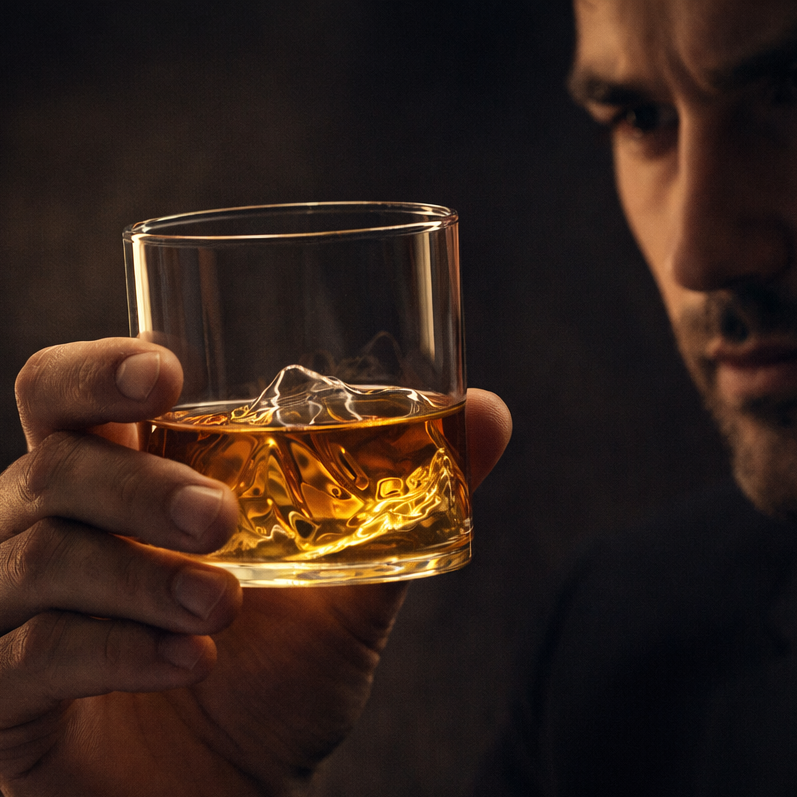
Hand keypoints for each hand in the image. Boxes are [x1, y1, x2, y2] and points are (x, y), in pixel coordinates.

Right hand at [0, 339, 511, 795]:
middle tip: (220, 518)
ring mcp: (13, 612)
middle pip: (49, 465)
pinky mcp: (1, 697)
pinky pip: (28, 655)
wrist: (230, 792)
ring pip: (38, 556)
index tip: (165, 374)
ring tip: (225, 604)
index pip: (65, 394)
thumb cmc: (275, 675)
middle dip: (132, 484)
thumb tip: (489, 411)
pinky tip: (188, 663)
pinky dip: (115, 652)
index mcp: (123, 482)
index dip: (96, 369)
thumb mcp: (349, 578)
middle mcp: (53, 531)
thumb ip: (405, 497)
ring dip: (139, 576)